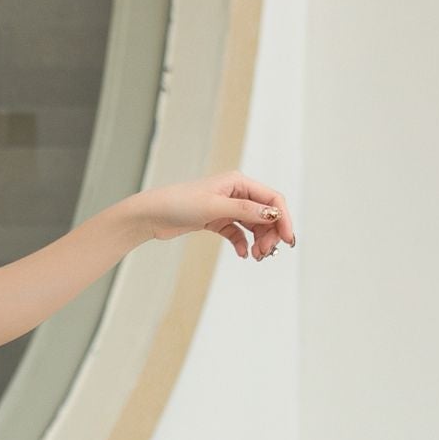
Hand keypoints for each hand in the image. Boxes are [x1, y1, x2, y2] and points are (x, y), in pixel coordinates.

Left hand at [129, 173, 294, 258]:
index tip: (287, 240)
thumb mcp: (215, 207)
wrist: (151, 215)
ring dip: (258, 241)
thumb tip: (273, 214)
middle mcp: (236, 193)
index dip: (283, 219)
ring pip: (253, 225)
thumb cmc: (179, 203)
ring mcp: (226, 207)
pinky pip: (237, 233)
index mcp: (239, 182)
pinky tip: (242, 255)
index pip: (272, 199)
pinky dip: (242, 243)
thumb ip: (245, 211)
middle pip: (265, 214)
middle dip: (270, 234)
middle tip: (265, 253)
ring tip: (255, 257)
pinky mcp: (216, 220)